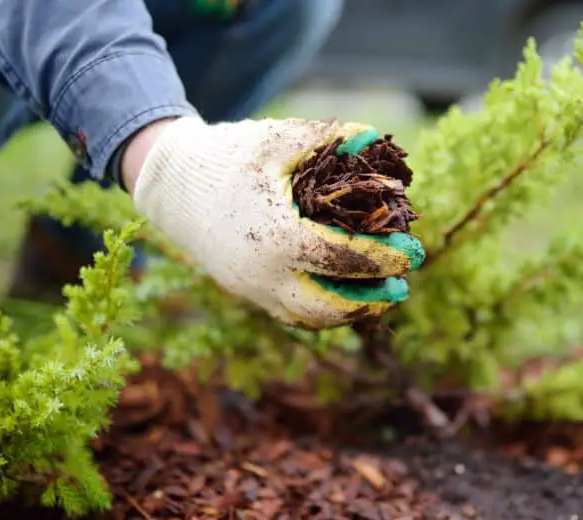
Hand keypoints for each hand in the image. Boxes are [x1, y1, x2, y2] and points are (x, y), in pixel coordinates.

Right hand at [129, 116, 424, 328]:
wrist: (170, 184)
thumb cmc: (227, 156)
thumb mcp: (278, 139)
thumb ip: (328, 138)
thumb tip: (375, 138)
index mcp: (277, 237)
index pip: (343, 260)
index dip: (384, 258)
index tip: (412, 252)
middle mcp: (263, 274)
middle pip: (329, 307)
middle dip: (372, 298)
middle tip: (402, 284)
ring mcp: (251, 289)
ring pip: (309, 319)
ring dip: (350, 312)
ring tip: (380, 295)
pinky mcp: (244, 292)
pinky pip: (290, 313)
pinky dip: (322, 311)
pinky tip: (345, 295)